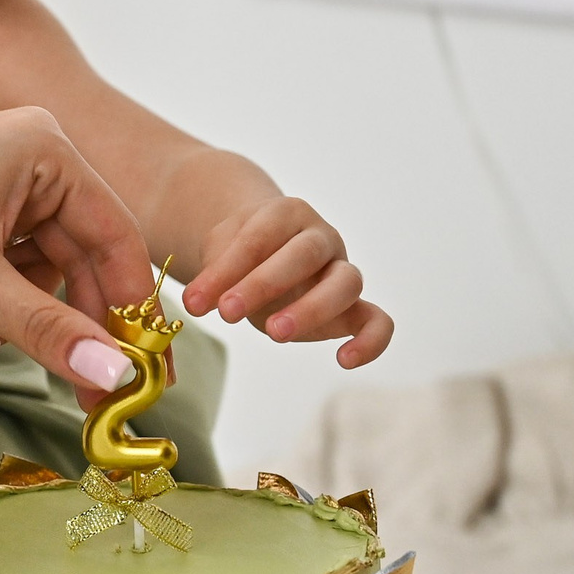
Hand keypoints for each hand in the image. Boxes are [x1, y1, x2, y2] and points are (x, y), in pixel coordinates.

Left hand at [0, 108, 151, 394]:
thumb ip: (47, 330)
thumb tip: (115, 378)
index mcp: (44, 148)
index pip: (117, 236)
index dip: (131, 309)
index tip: (146, 375)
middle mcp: (30, 158)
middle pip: (84, 258)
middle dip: (75, 326)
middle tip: (91, 396)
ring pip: (44, 272)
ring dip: (23, 321)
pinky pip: (9, 271)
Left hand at [178, 196, 392, 369]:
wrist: (264, 255)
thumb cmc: (242, 256)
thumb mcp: (220, 256)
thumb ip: (213, 276)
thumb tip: (195, 302)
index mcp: (285, 213)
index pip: (259, 237)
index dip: (227, 269)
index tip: (196, 301)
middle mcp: (321, 238)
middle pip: (304, 254)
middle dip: (263, 284)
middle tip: (227, 312)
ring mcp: (342, 269)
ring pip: (346, 282)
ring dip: (311, 310)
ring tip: (273, 333)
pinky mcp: (355, 306)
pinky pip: (378, 320)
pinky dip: (371, 340)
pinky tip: (343, 360)